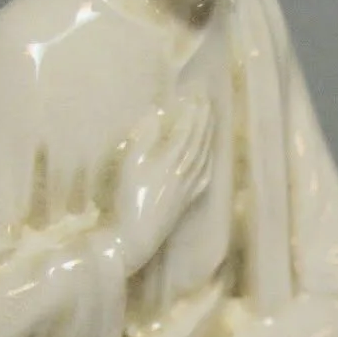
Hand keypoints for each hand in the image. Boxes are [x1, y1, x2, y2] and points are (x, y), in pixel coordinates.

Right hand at [113, 96, 214, 272]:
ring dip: (208, 137)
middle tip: (207, 101)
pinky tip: (209, 157)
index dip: (192, 114)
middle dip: (203, 120)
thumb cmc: (127, 201)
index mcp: (169, 164)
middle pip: (198, 143)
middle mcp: (184, 175)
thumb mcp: (129, 167)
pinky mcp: (186, 203)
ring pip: (204, 158)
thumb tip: (155, 114)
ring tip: (210, 121)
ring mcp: (187, 190)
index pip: (186, 133)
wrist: (135, 238)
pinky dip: (208, 161)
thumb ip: (143, 139)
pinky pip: (204, 177)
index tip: (195, 97)